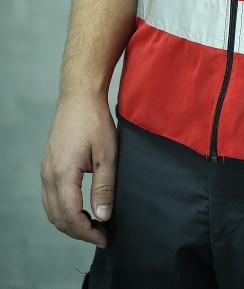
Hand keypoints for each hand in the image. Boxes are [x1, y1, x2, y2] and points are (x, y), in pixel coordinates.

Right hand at [41, 94, 116, 247]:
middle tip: (101, 234)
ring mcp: (45, 171)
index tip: (104, 238)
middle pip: (58, 218)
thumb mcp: (107, 154)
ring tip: (93, 225)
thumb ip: (104, 187)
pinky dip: (63, 210)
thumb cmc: (94, 120)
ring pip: (51, 210)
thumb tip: (102, 216)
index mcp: (63, 174)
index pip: (71, 216)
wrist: (79, 96)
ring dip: (70, 223)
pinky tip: (80, 209)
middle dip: (79, 232)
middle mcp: (48, 175)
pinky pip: (50, 198)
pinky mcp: (47, 166)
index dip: (88, 233)